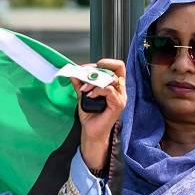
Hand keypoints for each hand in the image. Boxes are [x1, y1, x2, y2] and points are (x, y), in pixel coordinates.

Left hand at [74, 58, 126, 173]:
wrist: (91, 132)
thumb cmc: (90, 115)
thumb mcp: (83, 95)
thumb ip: (80, 84)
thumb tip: (73, 73)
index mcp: (114, 85)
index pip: (117, 66)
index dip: (105, 62)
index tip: (89, 67)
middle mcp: (120, 90)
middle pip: (116, 69)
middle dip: (98, 69)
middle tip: (86, 74)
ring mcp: (121, 97)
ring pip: (111, 79)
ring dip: (95, 81)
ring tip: (85, 89)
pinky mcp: (118, 105)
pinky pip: (109, 90)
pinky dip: (97, 90)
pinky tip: (89, 95)